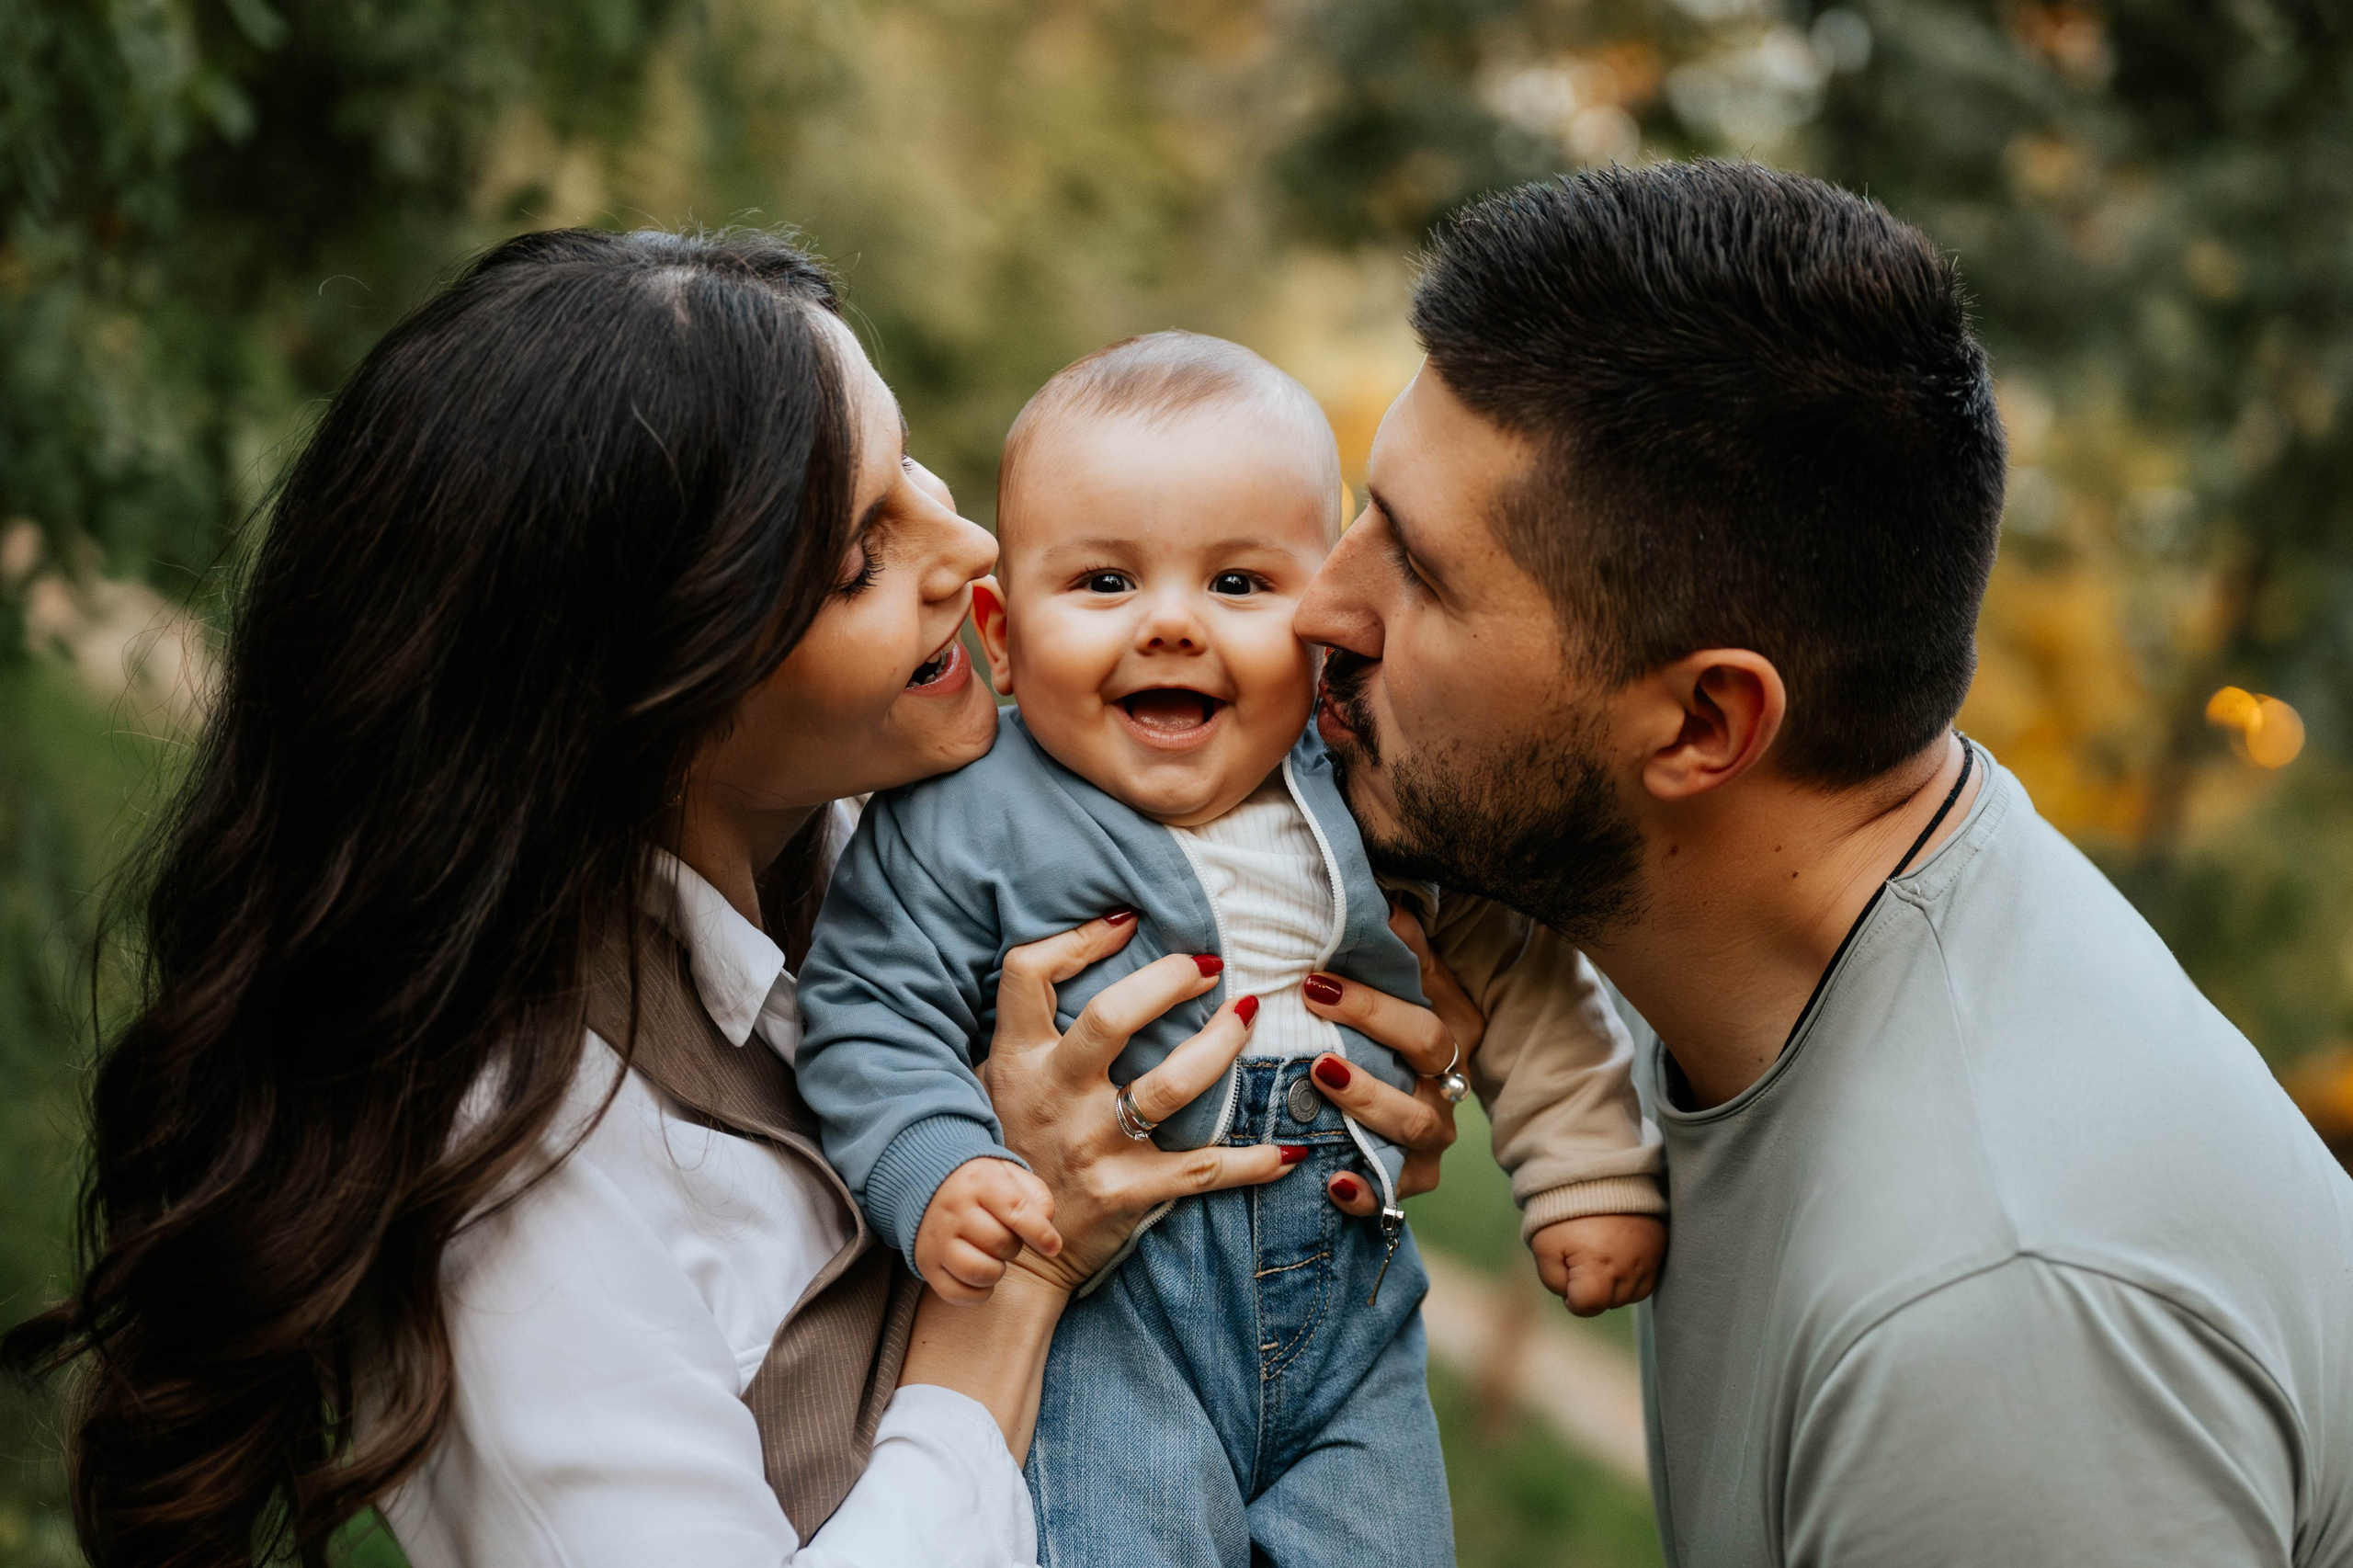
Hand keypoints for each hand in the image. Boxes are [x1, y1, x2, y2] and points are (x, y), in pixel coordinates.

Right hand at [911, 1158, 1062, 1304]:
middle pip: (1000, 1243)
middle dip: (1013, 1246)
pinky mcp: (926, 1263)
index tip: (1053, 1247)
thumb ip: (1037, 1196)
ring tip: (993, 1257)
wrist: (927, 1183)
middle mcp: (953, 1209)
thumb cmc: (981, 1184)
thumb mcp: (1010, 1174)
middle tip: (1006, 1237)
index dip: (1040, 1233)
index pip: (1016, 1210)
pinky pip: (957, 1293)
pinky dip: (977, 1293)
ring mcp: (936, 1238)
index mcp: (979, 1181)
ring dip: (996, 1271)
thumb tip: (1047, 1230)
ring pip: (979, 1272)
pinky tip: (981, 1276)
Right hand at [984, 914, 1301, 1290]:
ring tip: (1246, 1016)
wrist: (1005, 1245)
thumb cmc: (1014, 1143)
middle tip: (1208, 967)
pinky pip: (1200, 1171)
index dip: (1077, 939)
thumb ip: (1031, 1029)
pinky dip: (1252, 1163)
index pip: (1028, 974)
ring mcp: (1091, 1145)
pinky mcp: (1125, 1191)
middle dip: (1167, 981)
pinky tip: (1291, 1153)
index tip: (1128, 922)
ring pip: (1169, 1085)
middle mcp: (1052, 1095)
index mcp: (1018, 1059)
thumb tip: (1083, 954)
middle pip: (1110, 1018)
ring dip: (1219, 1045)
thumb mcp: (999, 1079)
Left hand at [1302, 901, 1487, 1215]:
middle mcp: (1452, 1080)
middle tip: (1311, 1001)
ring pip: (1418, 1121)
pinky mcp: (1414, 1178)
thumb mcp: (1405, 990)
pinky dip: (1366, 1191)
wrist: (1409, 1105)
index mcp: (1454, 1027)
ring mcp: (1436, 1132)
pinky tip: (1333, 1182)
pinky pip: (1394, 1192)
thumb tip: (1386, 899)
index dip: (1375, 994)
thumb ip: (1400, 953)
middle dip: (1372, 1023)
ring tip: (1321, 1075)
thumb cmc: (1391, 1034)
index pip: (1426, 1005)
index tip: (1314, 976)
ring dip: (1369, 1098)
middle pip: (1429, 1050)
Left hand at [1530, 1214, 1664, 1316]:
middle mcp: (1629, 1267)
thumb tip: (1572, 1297)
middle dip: (1592, 1289)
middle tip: (1582, 1257)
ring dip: (1613, 1284)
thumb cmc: (1564, 1212)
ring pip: (1629, 1295)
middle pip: (1609, 1303)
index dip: (1572, 1298)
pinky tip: (1617, 1255)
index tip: (1567, 1276)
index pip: (1587, 1306)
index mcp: (1598, 1266)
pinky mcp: (1660, 1248)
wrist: (1597, 1175)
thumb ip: (1554, 1282)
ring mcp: (1648, 1258)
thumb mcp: (1544, 1247)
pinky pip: (1646, 1280)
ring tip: (1600, 1253)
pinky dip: (1631, 1275)